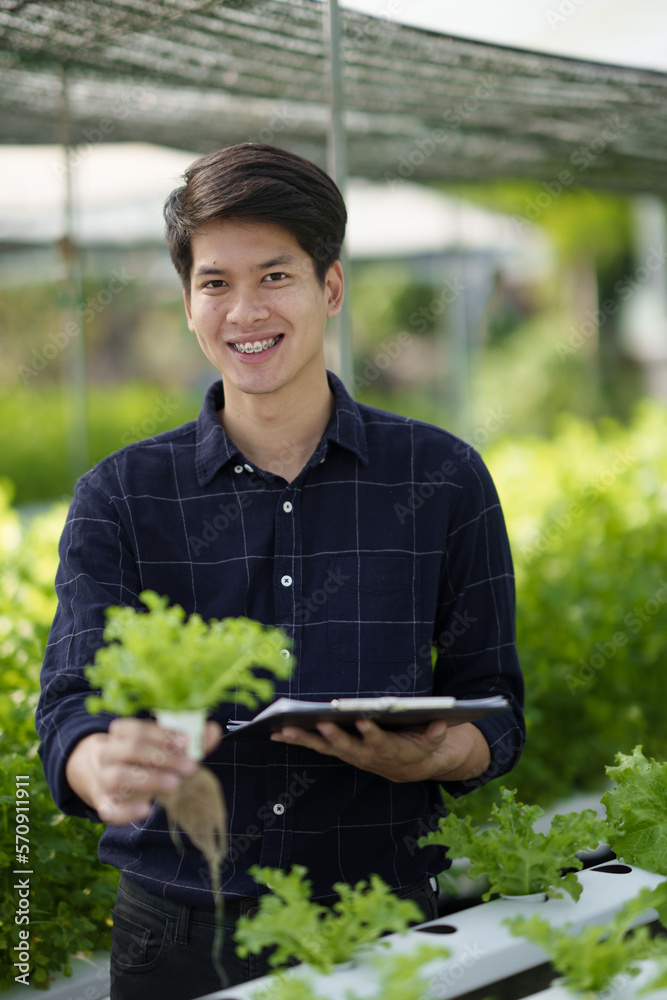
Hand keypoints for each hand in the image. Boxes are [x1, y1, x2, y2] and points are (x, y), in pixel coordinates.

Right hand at [65, 718, 222, 825]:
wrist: (103, 776)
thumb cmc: (141, 757)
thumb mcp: (161, 745)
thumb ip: (189, 739)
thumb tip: (212, 731)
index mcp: (120, 734)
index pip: (136, 729)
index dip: (162, 735)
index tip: (186, 742)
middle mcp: (107, 754)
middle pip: (129, 750)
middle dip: (162, 757)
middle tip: (189, 767)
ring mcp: (102, 780)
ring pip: (119, 777)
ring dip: (149, 779)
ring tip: (175, 784)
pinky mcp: (104, 805)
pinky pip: (110, 810)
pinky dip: (128, 812)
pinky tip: (148, 809)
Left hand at [271, 718, 489, 782]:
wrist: (411, 766)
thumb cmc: (421, 745)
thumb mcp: (434, 740)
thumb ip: (436, 732)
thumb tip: (440, 720)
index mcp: (390, 750)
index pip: (380, 741)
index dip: (372, 732)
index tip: (364, 720)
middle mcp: (366, 755)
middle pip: (346, 746)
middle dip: (333, 735)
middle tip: (320, 723)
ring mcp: (350, 754)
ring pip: (324, 746)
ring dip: (303, 739)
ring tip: (282, 728)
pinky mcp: (339, 750)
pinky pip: (315, 746)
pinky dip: (296, 740)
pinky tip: (276, 733)